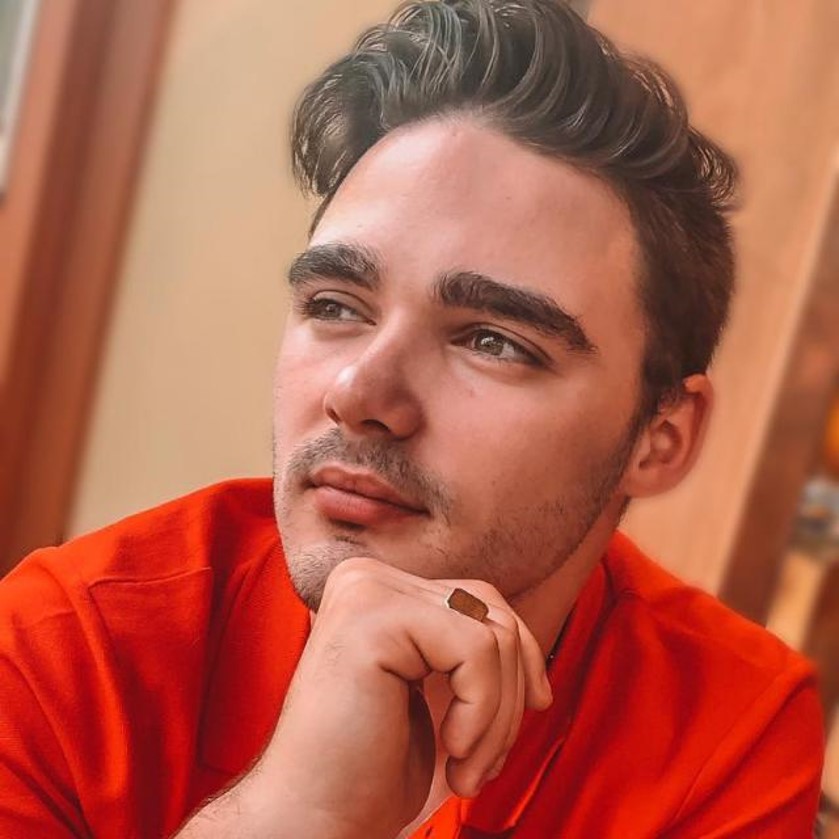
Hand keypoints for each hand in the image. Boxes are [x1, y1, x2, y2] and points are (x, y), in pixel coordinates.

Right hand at [254, 556, 552, 837]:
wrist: (313, 820)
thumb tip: (529, 647)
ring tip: (466, 770)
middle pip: (491, 611)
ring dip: (498, 718)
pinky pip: (477, 650)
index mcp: (378, 591)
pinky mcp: (371, 616)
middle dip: (510, 695)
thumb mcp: (437, 696)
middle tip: (481, 764)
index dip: (517, 662)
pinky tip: (452, 750)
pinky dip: (483, 713)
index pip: (480, 599)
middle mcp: (367, 578)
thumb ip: (468, 652)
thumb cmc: (374, 769)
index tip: (518, 720)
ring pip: (492, 633)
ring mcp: (366, 590)